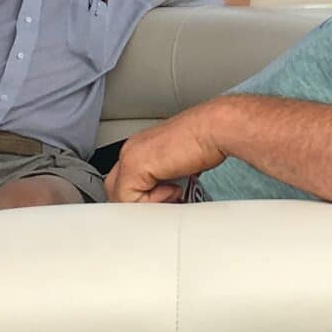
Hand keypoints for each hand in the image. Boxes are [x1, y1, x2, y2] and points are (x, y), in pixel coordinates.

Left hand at [105, 106, 230, 203]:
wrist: (215, 128)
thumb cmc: (207, 141)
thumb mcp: (179, 166)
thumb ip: (164, 181)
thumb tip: (164, 198)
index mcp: (139, 148)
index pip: (124, 182)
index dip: (142, 197)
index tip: (165, 200)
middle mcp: (131, 149)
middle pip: (115, 190)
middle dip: (138, 204)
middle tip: (165, 201)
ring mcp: (130, 156)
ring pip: (120, 197)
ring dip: (146, 204)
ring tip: (172, 193)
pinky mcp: (135, 165)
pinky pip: (129, 199)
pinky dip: (151, 202)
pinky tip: (173, 188)